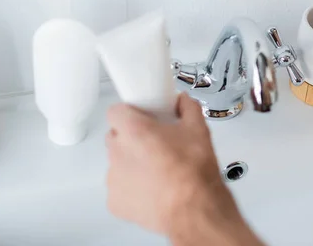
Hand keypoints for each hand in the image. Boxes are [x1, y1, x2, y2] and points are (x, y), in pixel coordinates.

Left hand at [106, 93, 262, 244]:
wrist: (194, 209)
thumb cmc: (194, 172)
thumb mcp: (198, 129)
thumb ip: (188, 108)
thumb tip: (183, 102)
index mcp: (134, 130)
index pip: (116, 111)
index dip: (129, 113)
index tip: (140, 118)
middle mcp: (118, 152)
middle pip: (116, 137)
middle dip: (132, 138)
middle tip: (155, 144)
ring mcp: (114, 179)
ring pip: (118, 163)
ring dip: (132, 164)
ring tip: (158, 170)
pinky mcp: (115, 201)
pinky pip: (120, 188)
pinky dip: (133, 188)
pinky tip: (153, 189)